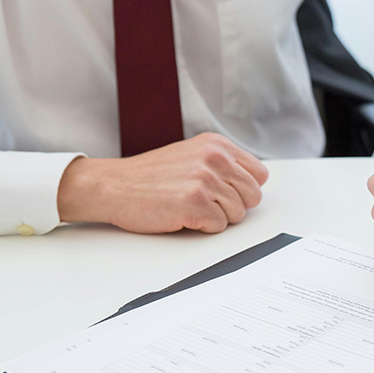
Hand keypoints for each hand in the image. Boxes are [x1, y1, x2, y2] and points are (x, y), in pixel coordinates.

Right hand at [57, 133, 268, 232]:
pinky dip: (203, 227)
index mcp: (217, 145)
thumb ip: (223, 164)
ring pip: (238, 214)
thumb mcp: (192, 155)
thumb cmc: (150, 176)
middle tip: (207, 203)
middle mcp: (215, 158)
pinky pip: (219, 226)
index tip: (226, 192)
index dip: (244, 190)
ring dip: (216, 217)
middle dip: (234, 206)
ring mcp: (206, 180)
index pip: (259, 175)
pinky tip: (183, 215)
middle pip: (253, 197)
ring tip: (190, 206)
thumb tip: (252, 184)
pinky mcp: (196, 203)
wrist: (114, 186)